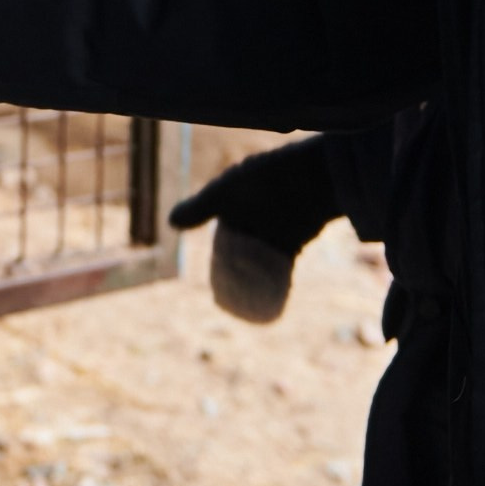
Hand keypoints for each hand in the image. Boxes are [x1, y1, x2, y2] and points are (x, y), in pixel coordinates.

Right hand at [167, 135, 347, 324]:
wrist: (314, 179)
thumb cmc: (267, 180)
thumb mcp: (228, 191)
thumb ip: (200, 207)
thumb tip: (170, 223)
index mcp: (234, 204)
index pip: (219, 239)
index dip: (215, 262)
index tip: (213, 284)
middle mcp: (253, 219)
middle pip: (238, 255)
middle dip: (232, 277)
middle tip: (226, 299)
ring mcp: (275, 232)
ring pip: (258, 266)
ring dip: (252, 285)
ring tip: (243, 306)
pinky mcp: (294, 243)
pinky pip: (281, 270)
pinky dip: (274, 286)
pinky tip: (268, 304)